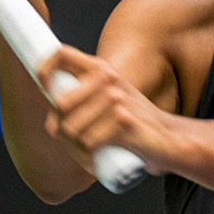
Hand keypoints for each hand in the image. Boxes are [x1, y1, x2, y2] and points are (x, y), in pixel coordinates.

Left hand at [35, 44, 171, 172]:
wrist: (168, 137)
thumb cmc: (131, 121)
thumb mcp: (107, 100)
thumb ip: (79, 103)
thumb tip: (51, 126)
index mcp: (100, 68)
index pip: (61, 54)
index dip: (44, 69)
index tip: (45, 90)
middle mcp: (108, 78)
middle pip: (61, 104)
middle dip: (61, 128)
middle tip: (73, 140)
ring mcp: (116, 98)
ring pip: (71, 128)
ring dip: (75, 147)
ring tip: (88, 152)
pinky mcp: (123, 120)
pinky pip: (88, 142)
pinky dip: (88, 157)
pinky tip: (97, 159)